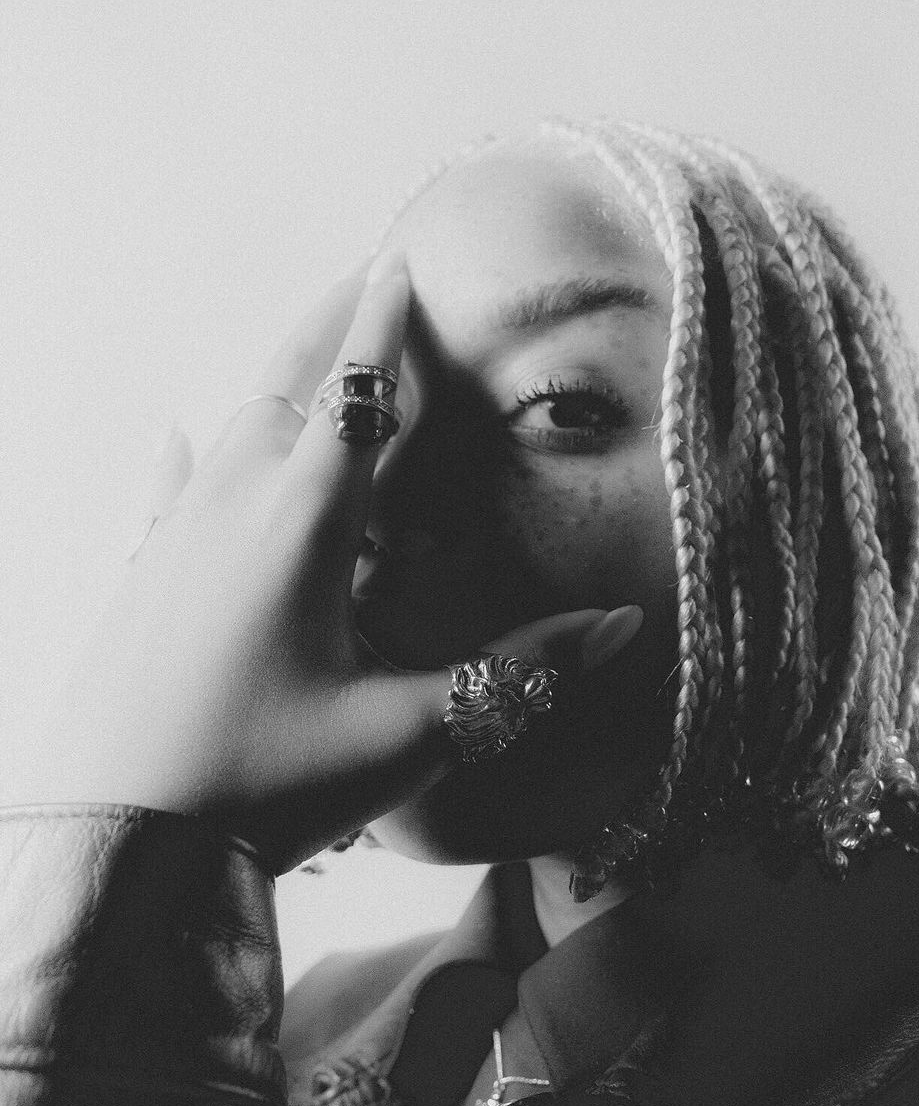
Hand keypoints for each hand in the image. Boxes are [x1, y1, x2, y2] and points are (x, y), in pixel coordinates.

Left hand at [2, 249, 641, 871]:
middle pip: (288, 383)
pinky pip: (165, 488)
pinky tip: (174, 432)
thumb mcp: (410, 736)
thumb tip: (619, 625)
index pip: (356, 393)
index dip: (382, 321)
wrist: (112, 847)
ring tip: (312, 351)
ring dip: (279, 377)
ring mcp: (173, 537)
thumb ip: (518, 674)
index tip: (399, 258)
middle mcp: (233, 505)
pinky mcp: (137, 578)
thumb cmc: (263, 786)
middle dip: (331, 323)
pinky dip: (186, 452)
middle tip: (363, 271)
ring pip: (232, 425)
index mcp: (304, 524)